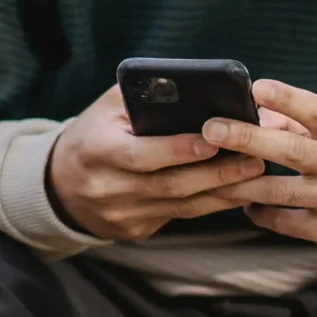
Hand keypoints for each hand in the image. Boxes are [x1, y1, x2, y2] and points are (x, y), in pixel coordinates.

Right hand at [47, 83, 272, 242]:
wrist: (60, 185)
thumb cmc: (95, 134)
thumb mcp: (107, 107)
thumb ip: (144, 94)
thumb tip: (194, 84)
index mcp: (98, 151)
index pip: (143, 154)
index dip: (181, 149)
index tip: (216, 137)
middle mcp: (108, 188)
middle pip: (171, 184)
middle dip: (217, 172)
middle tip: (256, 157)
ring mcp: (123, 215)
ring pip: (182, 206)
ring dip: (224, 192)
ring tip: (257, 175)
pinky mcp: (136, 232)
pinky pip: (180, 218)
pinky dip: (212, 205)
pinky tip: (239, 193)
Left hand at [203, 80, 316, 261]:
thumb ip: (299, 121)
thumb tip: (257, 110)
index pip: (316, 111)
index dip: (287, 98)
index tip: (257, 88)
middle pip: (290, 150)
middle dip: (247, 139)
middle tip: (212, 129)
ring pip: (279, 191)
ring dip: (240, 182)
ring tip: (210, 173)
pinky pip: (284, 222)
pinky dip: (260, 212)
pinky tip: (245, 204)